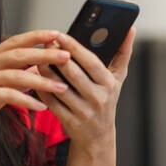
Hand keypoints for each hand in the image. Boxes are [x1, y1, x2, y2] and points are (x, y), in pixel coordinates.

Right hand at [0, 30, 72, 143]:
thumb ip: (15, 76)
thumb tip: (40, 69)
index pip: (16, 41)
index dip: (36, 36)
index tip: (57, 34)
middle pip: (20, 54)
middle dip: (45, 54)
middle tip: (67, 56)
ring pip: (17, 75)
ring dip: (42, 82)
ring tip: (62, 87)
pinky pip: (9, 95)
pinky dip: (28, 101)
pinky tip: (42, 107)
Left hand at [38, 27, 135, 145]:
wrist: (98, 136)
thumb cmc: (106, 99)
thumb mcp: (118, 78)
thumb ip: (123, 53)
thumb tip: (130, 29)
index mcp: (109, 84)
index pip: (91, 62)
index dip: (75, 48)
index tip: (60, 35)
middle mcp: (97, 99)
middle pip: (74, 74)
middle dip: (58, 57)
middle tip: (45, 43)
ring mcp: (83, 112)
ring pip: (60, 88)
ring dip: (46, 72)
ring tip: (38, 58)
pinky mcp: (70, 122)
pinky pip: (52, 103)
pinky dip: (42, 89)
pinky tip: (35, 78)